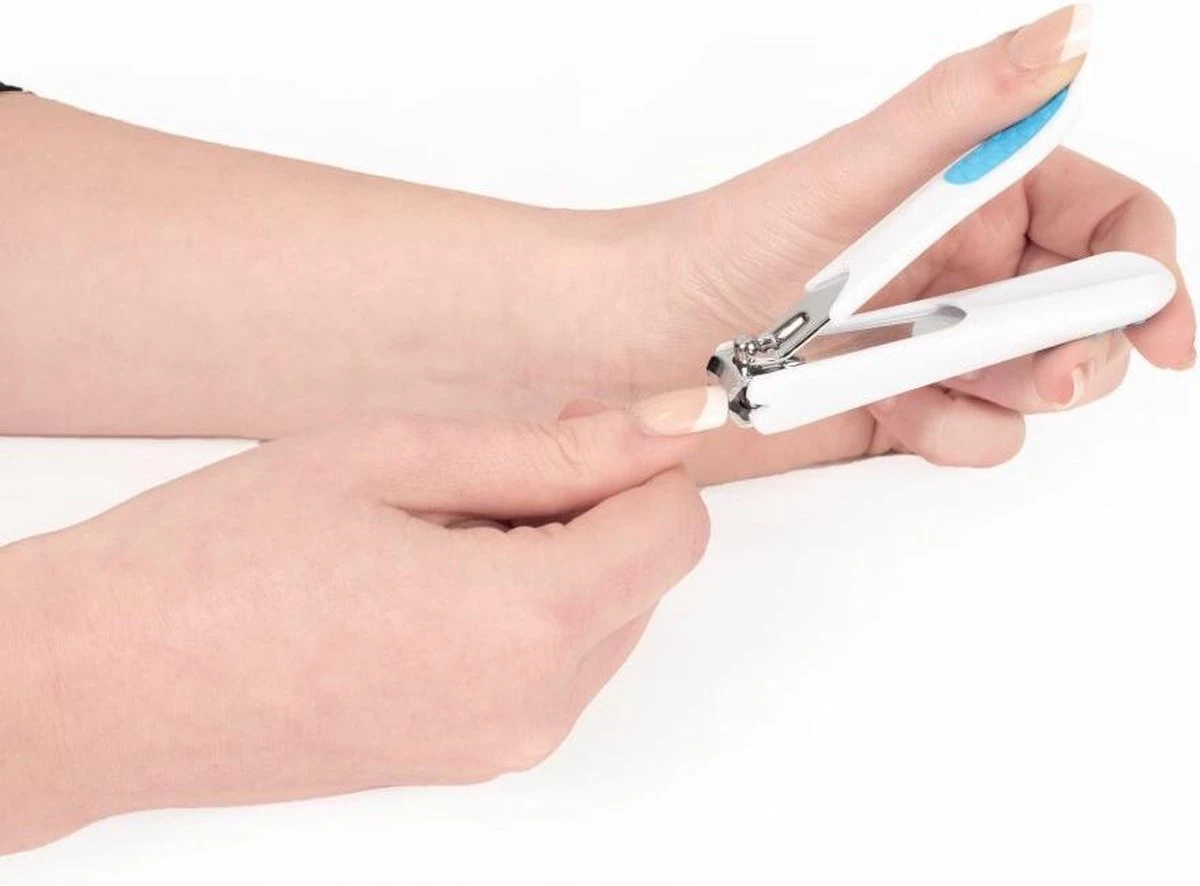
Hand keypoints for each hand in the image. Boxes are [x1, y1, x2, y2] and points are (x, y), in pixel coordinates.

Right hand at [0, 405, 708, 852]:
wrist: (104, 683)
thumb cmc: (214, 561)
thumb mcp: (396, 458)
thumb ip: (553, 450)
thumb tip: (667, 427)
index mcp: (523, 623)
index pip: (675, 528)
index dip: (640, 462)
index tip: (583, 424)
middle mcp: (529, 708)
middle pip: (643, 577)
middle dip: (594, 507)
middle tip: (486, 465)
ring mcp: (499, 747)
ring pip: (601, 620)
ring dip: (554, 557)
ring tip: (432, 527)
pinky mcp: (467, 759)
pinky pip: (547, 667)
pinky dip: (520, 608)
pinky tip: (422, 576)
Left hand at [620, 4, 1194, 481]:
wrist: (609, 353)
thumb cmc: (700, 256)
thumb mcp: (840, 180)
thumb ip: (958, 114)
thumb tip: (1068, 35)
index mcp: (955, 194)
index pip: (1096, 221)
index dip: (1145, 270)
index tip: (1168, 327)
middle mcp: (947, 264)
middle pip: (1075, 311)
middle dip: (1080, 347)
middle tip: (1050, 374)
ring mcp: (918, 339)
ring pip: (1027, 380)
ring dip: (1008, 395)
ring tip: (934, 389)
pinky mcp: (886, 407)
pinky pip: (965, 430)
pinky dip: (953, 434)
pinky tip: (906, 423)